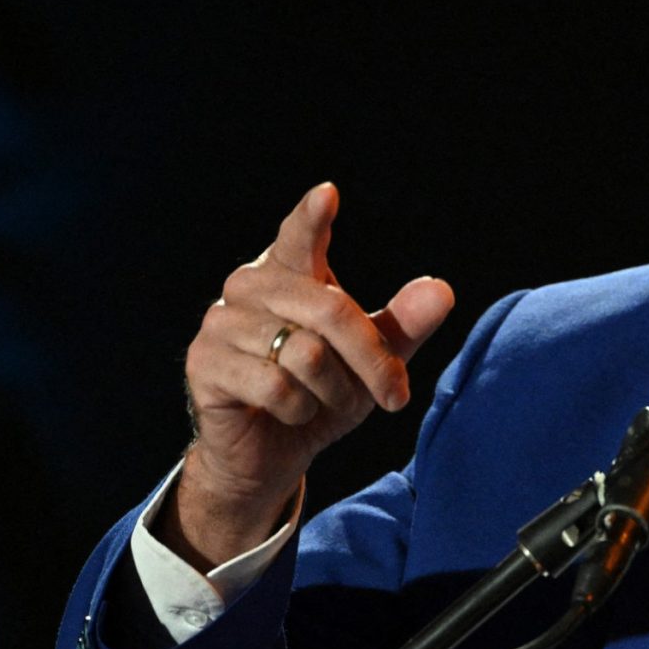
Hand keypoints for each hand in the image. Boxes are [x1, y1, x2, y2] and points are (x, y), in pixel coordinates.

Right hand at [162, 183, 453, 569]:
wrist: (271, 454)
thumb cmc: (324, 394)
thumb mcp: (373, 361)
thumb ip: (404, 325)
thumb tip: (443, 291)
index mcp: (292, 272)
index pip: (301, 237)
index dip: (312, 218)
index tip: (328, 194)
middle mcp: (250, 286)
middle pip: (333, 311)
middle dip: (373, 361)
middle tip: (395, 395)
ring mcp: (222, 323)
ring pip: (307, 354)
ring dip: (335, 392)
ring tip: (325, 402)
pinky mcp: (204, 364)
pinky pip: (277, 387)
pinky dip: (301, 410)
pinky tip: (291, 413)